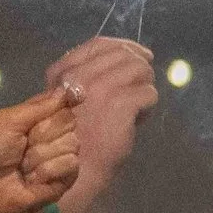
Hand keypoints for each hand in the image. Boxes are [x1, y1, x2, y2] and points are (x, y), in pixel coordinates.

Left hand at [0, 85, 82, 212]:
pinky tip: (32, 179)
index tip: (76, 96)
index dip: (68, 98)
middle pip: (69, 120)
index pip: (61, 102)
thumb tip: (69, 89)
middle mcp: (51, 135)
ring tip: (23, 166)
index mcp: (34, 118)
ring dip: (42, 155)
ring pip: (72, 143)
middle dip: (44, 131)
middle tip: (23, 144)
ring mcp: (60, 157)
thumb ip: (38, 106)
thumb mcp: (5, 121)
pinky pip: (70, 164)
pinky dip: (48, 170)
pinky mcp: (66, 178)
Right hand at [42, 38, 156, 212]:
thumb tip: (123, 63)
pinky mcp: (120, 104)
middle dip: (140, 65)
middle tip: (145, 82)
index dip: (124, 46)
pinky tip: (139, 118)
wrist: (72, 168)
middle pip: (123, 54)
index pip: (99, 44)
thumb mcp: (68, 101)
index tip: (140, 53)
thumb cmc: (70, 138)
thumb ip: (87, 80)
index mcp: (63, 72)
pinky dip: (148, 105)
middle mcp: (79, 75)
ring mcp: (100, 88)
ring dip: (145, 84)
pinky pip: (149, 93)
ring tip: (139, 105)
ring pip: (139, 69)